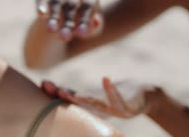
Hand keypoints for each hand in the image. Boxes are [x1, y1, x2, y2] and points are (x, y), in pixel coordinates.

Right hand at [36, 0, 102, 41]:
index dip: (85, 19)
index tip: (82, 34)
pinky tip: (41, 14)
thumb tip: (95, 23)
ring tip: (51, 30)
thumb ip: (94, 28)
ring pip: (57, 0)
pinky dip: (42, 5)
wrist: (62, 23)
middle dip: (68, 20)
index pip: (89, 4)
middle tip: (64, 37)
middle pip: (72, 3)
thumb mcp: (89, 30)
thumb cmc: (81, 25)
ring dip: (54, 16)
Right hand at [41, 77, 160, 118]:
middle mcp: (98, 110)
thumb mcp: (94, 93)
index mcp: (88, 106)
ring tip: (66, 92)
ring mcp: (112, 110)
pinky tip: (105, 78)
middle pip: (79, 103)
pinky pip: (119, 100)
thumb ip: (75, 94)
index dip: (56, 92)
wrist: (145, 97)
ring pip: (95, 104)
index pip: (69, 98)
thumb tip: (46, 85)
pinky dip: (112, 90)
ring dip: (81, 99)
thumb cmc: (116, 93)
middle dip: (64, 97)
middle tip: (50, 89)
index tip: (43, 83)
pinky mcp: (128, 109)